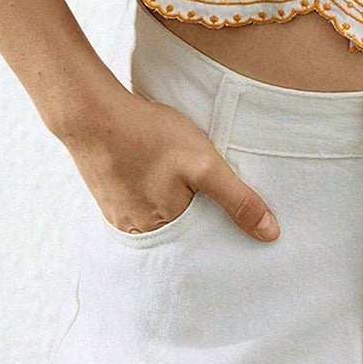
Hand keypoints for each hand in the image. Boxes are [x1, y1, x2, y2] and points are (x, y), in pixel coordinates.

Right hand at [55, 74, 279, 240]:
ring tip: (186, 191)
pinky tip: (159, 180)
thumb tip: (271, 234)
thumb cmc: (149, 135)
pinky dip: (154, 200)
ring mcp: (119, 217)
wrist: (91, 113)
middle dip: (199, 228)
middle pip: (180, 240)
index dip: (222, 240)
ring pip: (160, 223)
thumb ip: (237, 199)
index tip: (240, 234)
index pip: (203, 250)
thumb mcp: (204, 163)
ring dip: (176, 212)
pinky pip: (140, 209)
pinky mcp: (109, 198)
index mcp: (165, 231)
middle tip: (213, 206)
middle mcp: (139, 232)